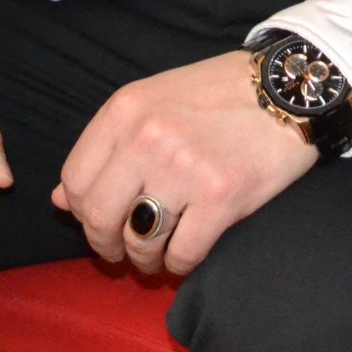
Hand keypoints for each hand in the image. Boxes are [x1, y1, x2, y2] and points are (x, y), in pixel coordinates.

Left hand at [52, 50, 315, 275]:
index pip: (74, 181)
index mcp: (125, 109)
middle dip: (107, 245)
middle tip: (125, 250)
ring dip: (146, 259)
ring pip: (139, 242)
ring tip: (159, 254)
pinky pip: (183, 254)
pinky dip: (181, 264)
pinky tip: (189, 252)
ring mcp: (184, 167)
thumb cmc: (220, 95)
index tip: (103, 221)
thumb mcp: (153, 102)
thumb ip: (106, 147)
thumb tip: (60, 200)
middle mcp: (147, 136)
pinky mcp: (222, 195)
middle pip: (98, 218)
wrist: (291, 88)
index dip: (82, 214)